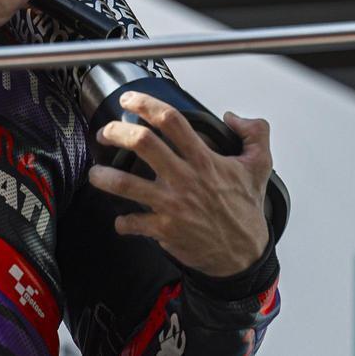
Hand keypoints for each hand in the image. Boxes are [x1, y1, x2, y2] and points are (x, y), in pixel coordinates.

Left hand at [87, 92, 271, 276]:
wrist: (245, 256)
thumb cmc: (245, 211)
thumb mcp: (259, 167)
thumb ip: (255, 134)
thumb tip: (232, 117)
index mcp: (204, 160)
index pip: (172, 121)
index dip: (146, 105)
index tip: (129, 100)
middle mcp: (185, 179)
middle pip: (143, 143)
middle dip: (116, 132)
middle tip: (104, 133)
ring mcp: (172, 204)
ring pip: (126, 184)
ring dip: (104, 177)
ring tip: (95, 173)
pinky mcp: (165, 229)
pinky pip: (132, 222)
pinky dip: (122, 221)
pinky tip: (121, 219)